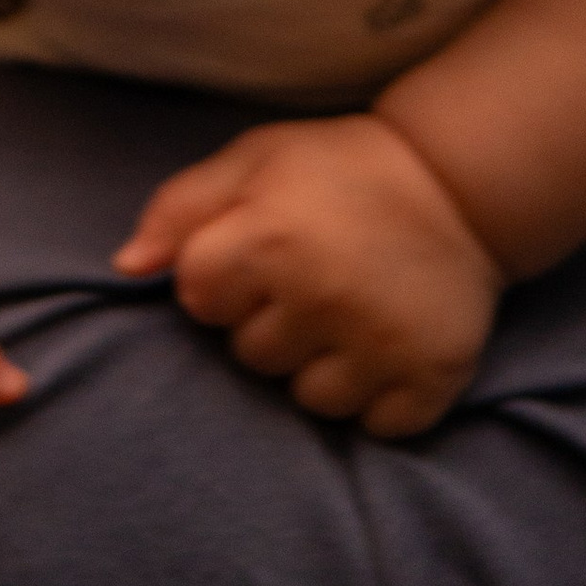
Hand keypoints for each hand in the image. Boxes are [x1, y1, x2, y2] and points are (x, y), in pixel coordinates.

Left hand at [113, 114, 501, 437]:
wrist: (458, 182)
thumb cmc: (338, 170)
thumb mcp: (254, 160)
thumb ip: (180, 208)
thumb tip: (126, 268)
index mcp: (269, 237)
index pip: (197, 299)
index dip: (221, 279)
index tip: (258, 255)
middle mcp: (321, 295)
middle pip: (249, 356)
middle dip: (271, 322)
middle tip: (315, 276)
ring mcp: (378, 343)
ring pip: (309, 399)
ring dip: (321, 365)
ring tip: (350, 310)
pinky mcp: (428, 378)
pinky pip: (373, 425)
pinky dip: (378, 398)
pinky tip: (386, 345)